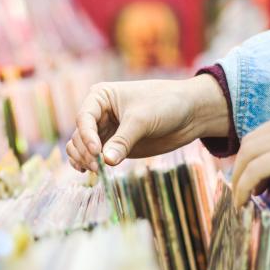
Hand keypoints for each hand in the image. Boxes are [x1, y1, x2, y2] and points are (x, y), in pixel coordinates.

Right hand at [66, 75, 229, 171]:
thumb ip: (123, 141)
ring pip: (82, 147)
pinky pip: (94, 157)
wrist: (190, 113)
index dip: (86, 136)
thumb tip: (106, 161)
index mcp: (100, 97)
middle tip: (99, 167)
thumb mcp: (142, 120)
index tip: (97, 152)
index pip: (84, 118)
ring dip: (84, 159)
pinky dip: (89, 164)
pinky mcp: (115, 146)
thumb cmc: (165, 104)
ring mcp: (106, 131)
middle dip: (85, 151)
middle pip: (80, 135)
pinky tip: (92, 172)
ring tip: (97, 170)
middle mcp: (99, 113)